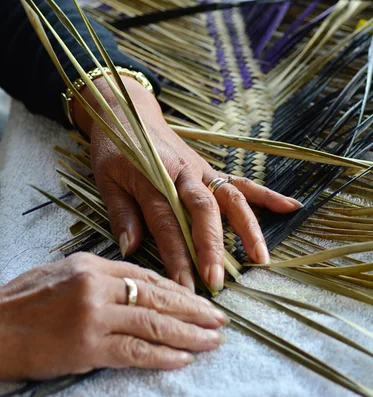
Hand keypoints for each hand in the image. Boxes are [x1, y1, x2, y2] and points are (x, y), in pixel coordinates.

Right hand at [0, 253, 226, 380]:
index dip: (178, 288)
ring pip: (153, 324)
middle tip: (220, 318)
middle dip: (193, 309)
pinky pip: (134, 351)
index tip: (200, 298)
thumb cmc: (23, 299)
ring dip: (188, 334)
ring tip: (213, 340)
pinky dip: (162, 355)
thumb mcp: (65, 272)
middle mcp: (99, 285)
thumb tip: (137, 287)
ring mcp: (95, 316)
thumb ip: (102, 277)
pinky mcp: (87, 347)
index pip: (147, 275)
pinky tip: (183, 357)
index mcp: (95, 264)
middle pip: (158, 297)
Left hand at [74, 77, 300, 291]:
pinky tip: (290, 207)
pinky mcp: (210, 168)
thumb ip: (121, 212)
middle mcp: (182, 173)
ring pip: (229, 197)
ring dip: (247, 228)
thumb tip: (131, 249)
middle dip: (213, 247)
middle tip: (218, 281)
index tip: (185, 286)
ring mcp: (200, 169)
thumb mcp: (106, 178)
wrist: (129, 111)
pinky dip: (265, 195)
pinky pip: (240, 182)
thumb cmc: (114, 147)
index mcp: (153, 177)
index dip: (176, 255)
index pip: (166, 221)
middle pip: (203, 211)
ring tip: (261, 259)